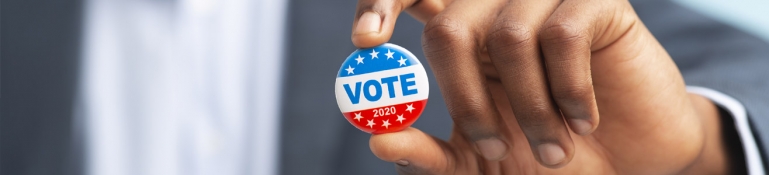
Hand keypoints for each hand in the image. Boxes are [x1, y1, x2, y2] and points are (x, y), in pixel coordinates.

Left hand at [351, 0, 729, 173]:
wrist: (628, 161)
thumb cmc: (545, 155)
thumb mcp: (477, 164)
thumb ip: (428, 154)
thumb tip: (377, 140)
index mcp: (463, 34)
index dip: (380, 6)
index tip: (365, 43)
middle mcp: (497, 8)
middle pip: (450, 24)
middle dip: (465, 98)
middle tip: (487, 148)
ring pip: (508, 34)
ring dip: (529, 108)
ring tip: (553, 148)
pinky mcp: (595, 1)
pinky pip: (563, 35)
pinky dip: (569, 90)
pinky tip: (583, 119)